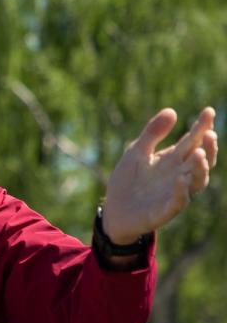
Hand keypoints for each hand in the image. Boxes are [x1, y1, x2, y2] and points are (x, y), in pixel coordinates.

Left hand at [102, 107, 216, 243]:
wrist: (113, 211)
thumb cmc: (127, 181)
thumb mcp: (136, 152)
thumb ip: (152, 134)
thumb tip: (172, 110)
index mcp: (173, 159)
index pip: (193, 141)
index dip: (202, 127)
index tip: (208, 111)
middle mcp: (180, 175)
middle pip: (202, 160)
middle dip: (208, 147)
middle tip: (209, 134)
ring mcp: (175, 193)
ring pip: (197, 181)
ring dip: (200, 168)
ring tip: (198, 154)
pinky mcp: (165, 210)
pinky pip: (178, 201)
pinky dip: (181, 190)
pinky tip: (180, 179)